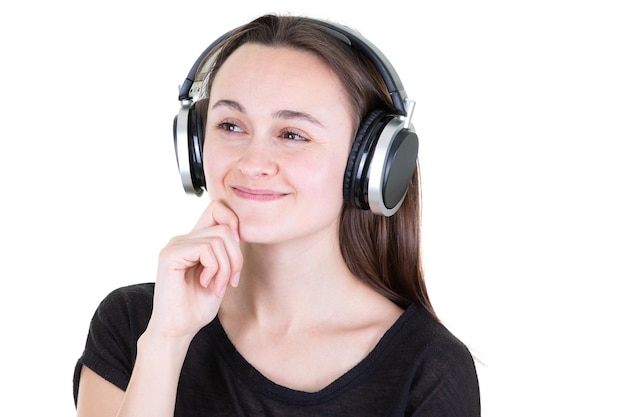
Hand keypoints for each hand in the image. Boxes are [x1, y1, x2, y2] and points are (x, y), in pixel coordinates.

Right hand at [147, 201, 242, 339]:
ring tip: (218, 286)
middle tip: (231, 281)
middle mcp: (183, 239)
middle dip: (236, 257)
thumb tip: (238, 230)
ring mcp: (175, 245)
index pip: (217, 209)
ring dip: (226, 267)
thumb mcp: (221, 274)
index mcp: (194, 241)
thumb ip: (226, 251)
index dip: (234, 223)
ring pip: (218, 239)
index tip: (235, 257)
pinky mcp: (170, 255)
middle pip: (224, 227)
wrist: (178, 329)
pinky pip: (206, 249)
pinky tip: (206, 284)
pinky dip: (214, 269)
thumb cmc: (197, 306)